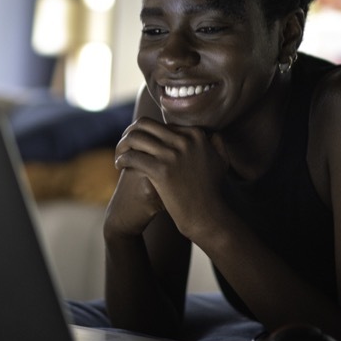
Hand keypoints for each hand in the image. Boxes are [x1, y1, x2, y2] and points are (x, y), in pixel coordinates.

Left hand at [111, 117, 230, 242]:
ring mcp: (173, 155)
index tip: (140, 142)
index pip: (162, 124)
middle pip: (145, 125)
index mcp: (196, 135)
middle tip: (124, 144)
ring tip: (119, 155)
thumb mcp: (221, 163)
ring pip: (135, 138)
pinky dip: (122, 159)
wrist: (208, 216)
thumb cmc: (212, 192)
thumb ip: (216, 144)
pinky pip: (133, 156)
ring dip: (122, 145)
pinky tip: (119, 166)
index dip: (148, 132)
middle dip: (130, 132)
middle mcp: (184, 141)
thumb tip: (212, 134)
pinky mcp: (161, 170)